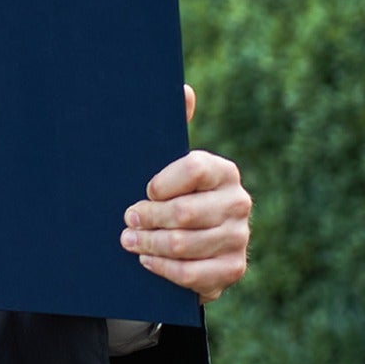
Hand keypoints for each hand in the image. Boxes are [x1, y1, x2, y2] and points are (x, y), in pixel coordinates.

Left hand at [120, 85, 250, 302]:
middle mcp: (238, 202)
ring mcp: (239, 238)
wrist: (188, 243)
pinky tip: (147, 261)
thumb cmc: (169, 195)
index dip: (162, 182)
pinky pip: (193, 274)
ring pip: (185, 244)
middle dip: (147, 218)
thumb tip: (184, 89)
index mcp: (223, 171)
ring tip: (128, 241)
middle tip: (126, 220)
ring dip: (149, 244)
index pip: (193, 168)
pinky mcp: (232, 269)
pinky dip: (164, 269)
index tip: (143, 190)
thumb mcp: (166, 163)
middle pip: (185, 212)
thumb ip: (173, 127)